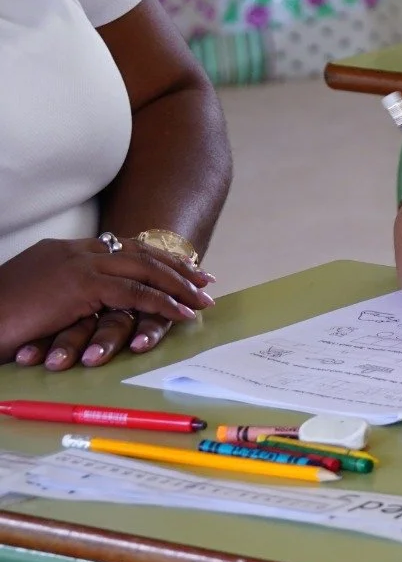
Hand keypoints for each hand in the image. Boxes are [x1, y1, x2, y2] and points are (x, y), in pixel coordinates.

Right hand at [3, 238, 214, 368]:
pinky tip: (183, 313)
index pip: (120, 248)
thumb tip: (88, 307)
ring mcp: (78, 265)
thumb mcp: (38, 299)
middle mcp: (75, 251)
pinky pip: (135, 293)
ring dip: (179, 285)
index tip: (179, 269)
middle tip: (204, 280)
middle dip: (175, 267)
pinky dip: (164, 303)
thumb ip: (65, 294)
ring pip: (144, 270)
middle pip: (139, 254)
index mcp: (64, 250)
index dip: (153, 258)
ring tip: (203, 299)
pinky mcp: (80, 286)